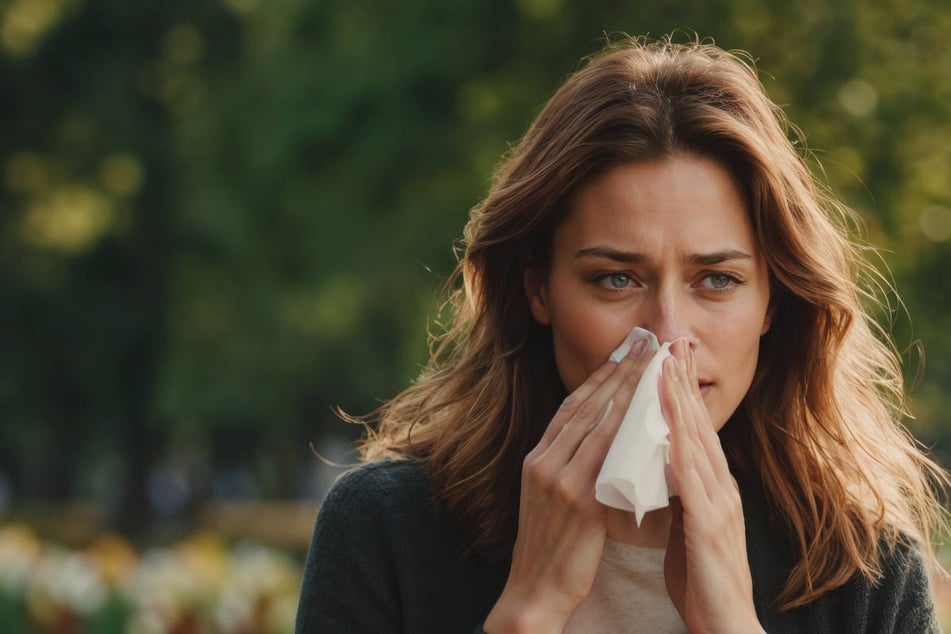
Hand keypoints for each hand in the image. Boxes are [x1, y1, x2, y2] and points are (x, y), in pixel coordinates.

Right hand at [483, 339, 652, 632]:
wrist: (534, 591)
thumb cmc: (550, 549)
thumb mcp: (550, 499)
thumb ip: (570, 468)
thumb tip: (603, 443)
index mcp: (537, 458)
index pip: (571, 406)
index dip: (599, 376)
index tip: (624, 352)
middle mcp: (543, 461)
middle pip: (585, 404)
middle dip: (617, 370)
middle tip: (644, 341)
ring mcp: (558, 478)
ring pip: (597, 422)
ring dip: (627, 388)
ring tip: (652, 363)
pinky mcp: (577, 500)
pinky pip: (607, 456)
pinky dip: (628, 429)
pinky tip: (649, 412)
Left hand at [661, 340, 763, 633]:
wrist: (724, 622)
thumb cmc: (701, 576)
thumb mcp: (686, 523)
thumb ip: (676, 490)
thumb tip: (657, 462)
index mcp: (710, 485)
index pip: (693, 428)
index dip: (681, 391)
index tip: (668, 357)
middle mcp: (719, 487)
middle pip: (699, 425)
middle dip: (684, 383)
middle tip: (672, 343)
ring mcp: (719, 505)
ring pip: (697, 445)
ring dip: (682, 406)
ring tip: (666, 370)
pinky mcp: (711, 528)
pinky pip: (695, 485)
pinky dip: (682, 455)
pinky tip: (669, 433)